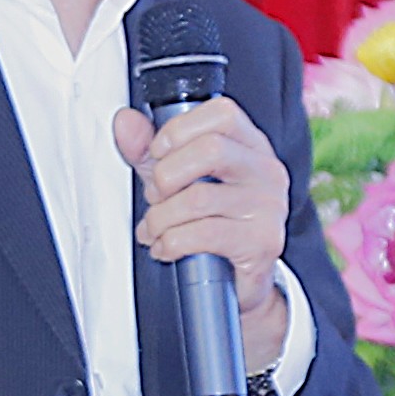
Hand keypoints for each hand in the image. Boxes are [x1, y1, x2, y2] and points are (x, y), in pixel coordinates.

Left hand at [113, 97, 292, 369]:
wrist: (238, 282)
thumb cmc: (211, 223)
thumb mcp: (176, 180)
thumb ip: (148, 150)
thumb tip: (126, 122)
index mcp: (250, 146)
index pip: (223, 113)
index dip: (180, 129)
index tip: (158, 152)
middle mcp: (266, 171)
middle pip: (210, 149)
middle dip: (166, 175)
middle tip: (156, 196)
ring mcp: (268, 207)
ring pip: (198, 198)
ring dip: (161, 217)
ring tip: (154, 228)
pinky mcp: (262, 243)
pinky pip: (204, 235)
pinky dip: (172, 243)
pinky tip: (167, 248)